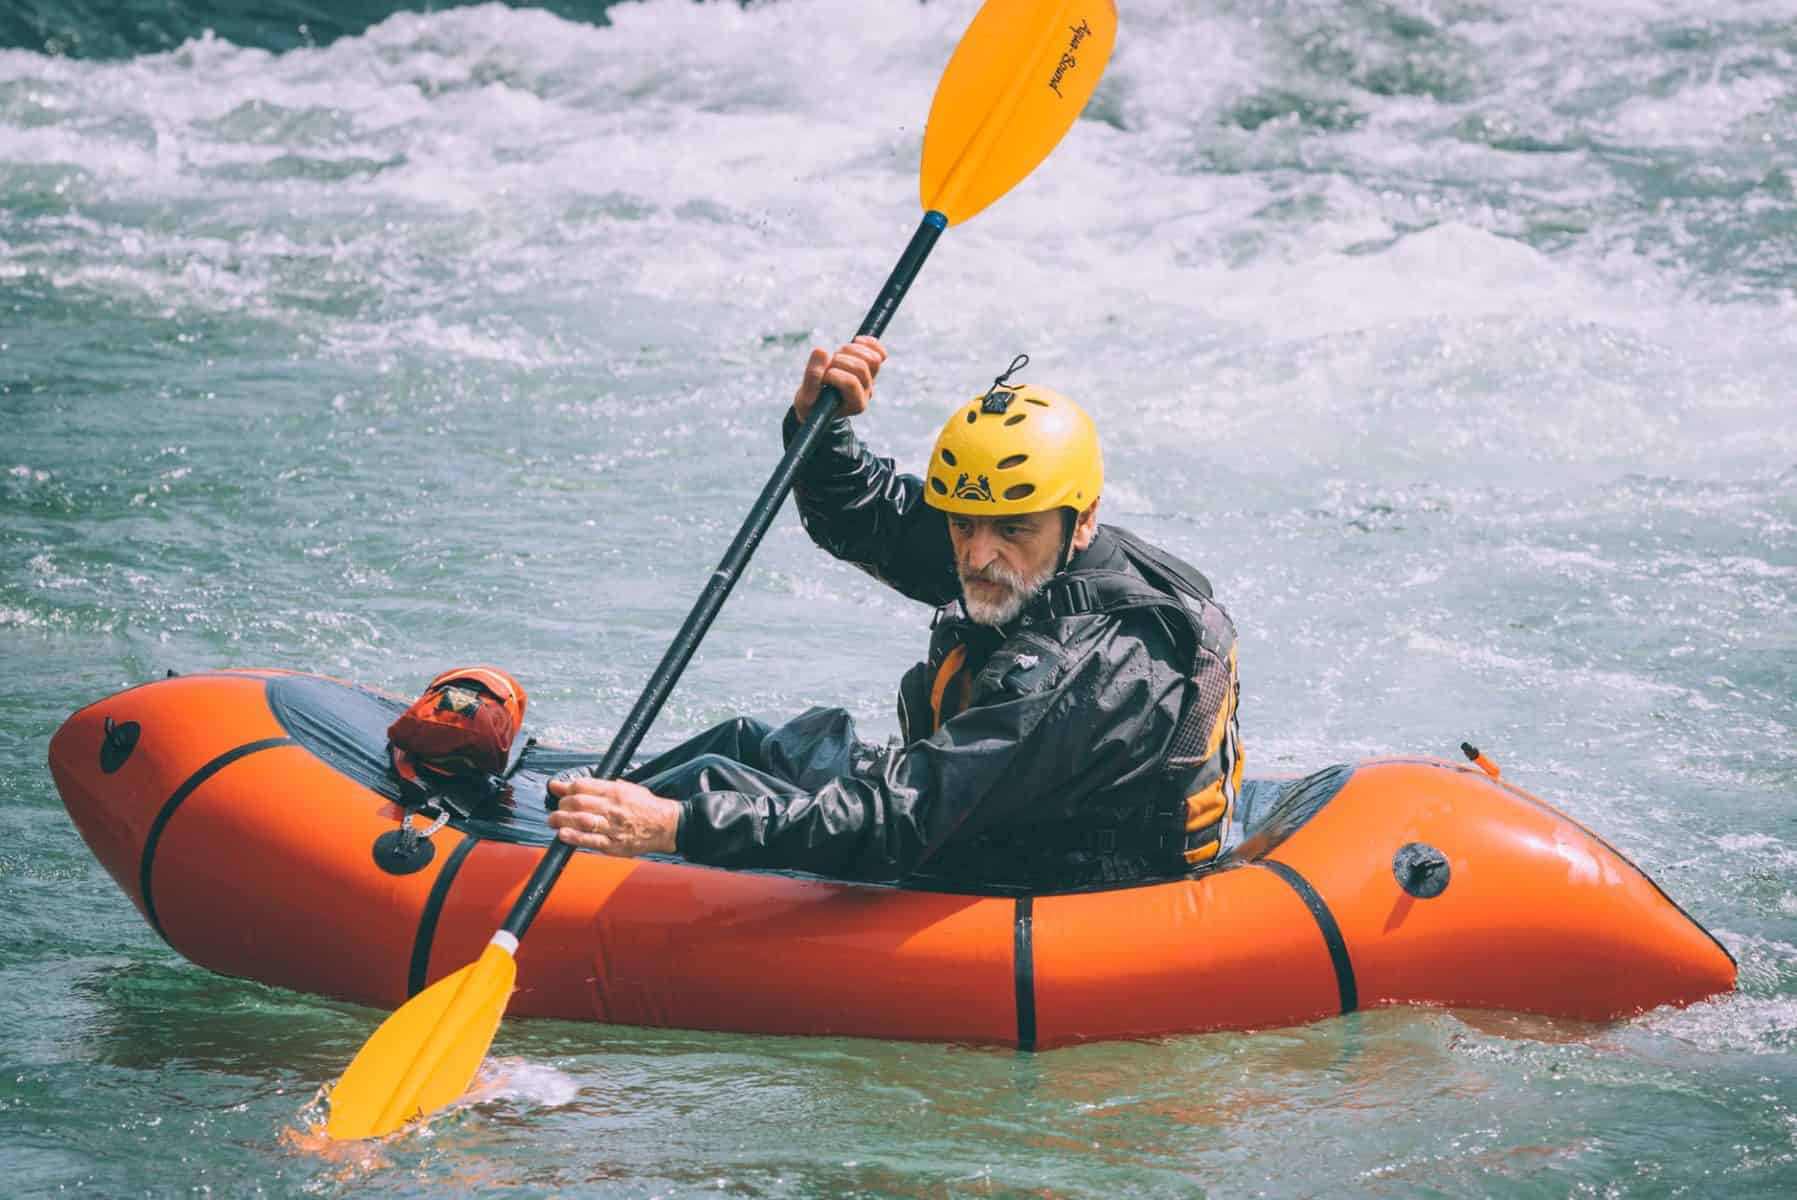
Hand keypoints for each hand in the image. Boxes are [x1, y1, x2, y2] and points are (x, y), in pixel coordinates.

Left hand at [546, 776, 680, 856]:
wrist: (666, 826)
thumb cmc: (646, 807)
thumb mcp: (626, 788)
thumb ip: (599, 786)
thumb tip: (572, 784)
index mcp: (616, 791)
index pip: (583, 786)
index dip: (566, 788)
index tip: (558, 791)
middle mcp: (613, 807)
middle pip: (578, 802)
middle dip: (562, 804)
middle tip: (557, 808)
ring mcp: (613, 827)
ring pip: (581, 821)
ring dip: (562, 820)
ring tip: (553, 820)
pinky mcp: (614, 844)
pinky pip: (589, 840)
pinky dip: (573, 837)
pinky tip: (563, 834)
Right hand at [793, 336, 885, 421]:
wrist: (819, 402)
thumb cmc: (811, 403)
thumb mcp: (805, 397)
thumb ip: (812, 377)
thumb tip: (821, 350)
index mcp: (854, 405)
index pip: (851, 383)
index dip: (834, 374)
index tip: (823, 376)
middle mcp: (866, 392)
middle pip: (861, 367)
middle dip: (839, 360)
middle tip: (827, 364)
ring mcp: (870, 379)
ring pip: (872, 358)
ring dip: (850, 350)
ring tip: (836, 355)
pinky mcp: (871, 368)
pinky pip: (880, 352)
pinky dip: (870, 343)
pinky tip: (857, 340)